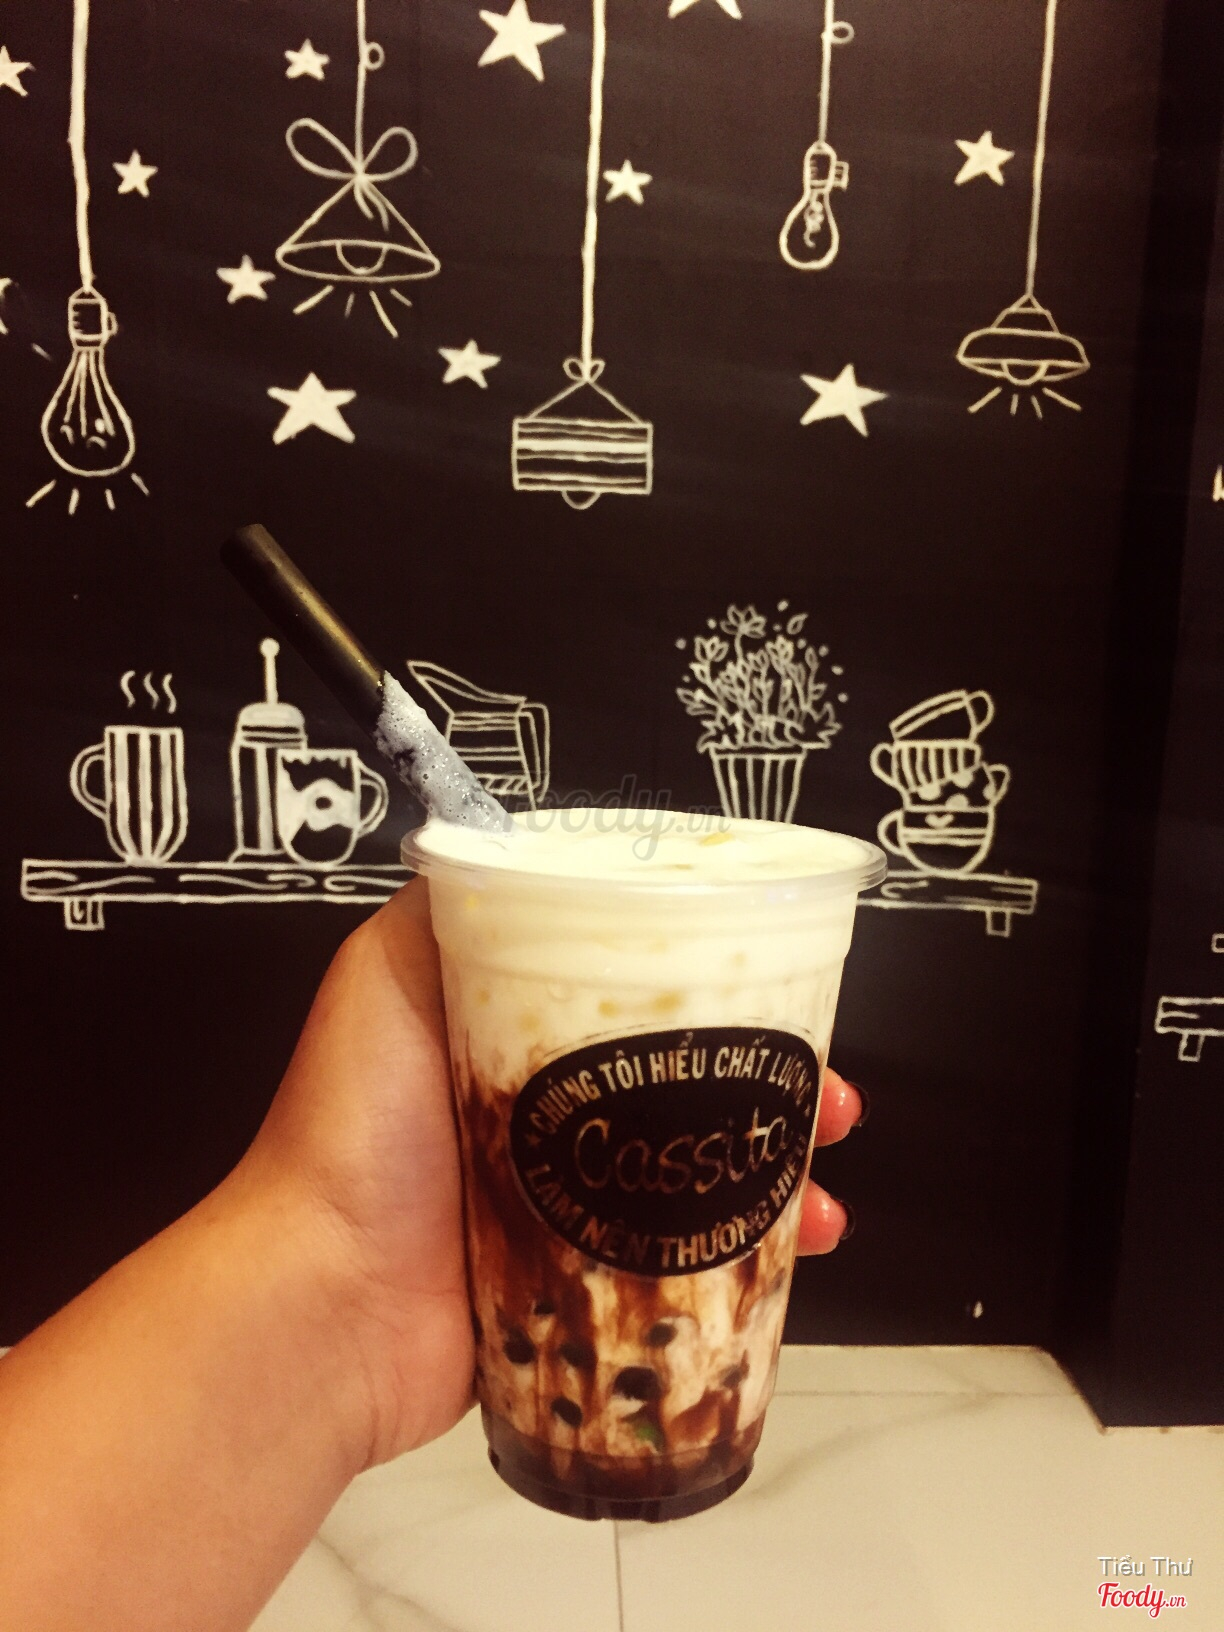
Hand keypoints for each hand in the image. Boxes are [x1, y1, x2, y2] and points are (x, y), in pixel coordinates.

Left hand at [247, 880, 865, 1468]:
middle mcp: (552, 1110)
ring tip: (827, 1177)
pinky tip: (805, 1242)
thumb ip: (446, 903)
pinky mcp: (589, 1278)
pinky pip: (691, 1254)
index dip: (716, 981)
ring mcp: (574, 1200)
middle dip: (773, 1079)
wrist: (326, 1300)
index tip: (779, 981)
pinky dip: (758, 1250)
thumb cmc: (353, 1124)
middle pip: (689, 1077)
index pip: (637, 988)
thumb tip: (502, 840)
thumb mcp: (389, 970)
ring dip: (782, 1166)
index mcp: (513, 1031)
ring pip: (704, 1169)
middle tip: (830, 1091)